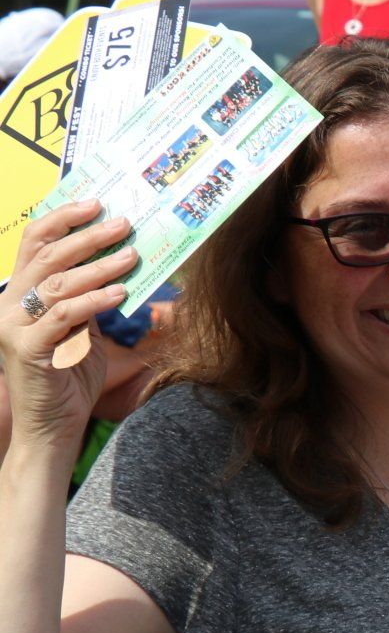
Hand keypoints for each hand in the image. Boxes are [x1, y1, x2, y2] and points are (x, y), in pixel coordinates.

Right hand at [0, 200, 129, 456]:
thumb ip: (88, 299)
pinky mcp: (30, 350)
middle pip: (47, 256)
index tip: (96, 203)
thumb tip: (118, 263)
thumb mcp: (82, 330)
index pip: (35, 244)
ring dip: (98, 266)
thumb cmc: (69, 378)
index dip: (63, 219)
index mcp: (19, 294)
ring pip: (57, 283)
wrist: (53, 428)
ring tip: (132, 255)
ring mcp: (15, 327)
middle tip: (124, 224)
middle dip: (87, 236)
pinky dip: (94, 301)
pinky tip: (121, 293)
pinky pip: (64, 317)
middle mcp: (10, 305)